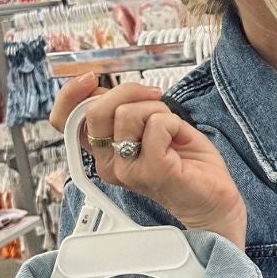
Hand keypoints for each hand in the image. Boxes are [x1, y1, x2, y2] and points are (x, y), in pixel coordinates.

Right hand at [49, 75, 246, 248]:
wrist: (212, 198)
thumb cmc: (184, 162)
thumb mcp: (146, 127)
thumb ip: (123, 110)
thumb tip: (106, 86)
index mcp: (103, 152)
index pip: (64, 121)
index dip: (71, 94)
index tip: (91, 79)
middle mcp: (108, 164)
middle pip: (96, 110)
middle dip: (128, 91)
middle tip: (153, 98)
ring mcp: (128, 170)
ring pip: (129, 113)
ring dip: (158, 109)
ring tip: (170, 130)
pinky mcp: (152, 171)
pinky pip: (157, 125)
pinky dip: (174, 122)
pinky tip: (179, 139)